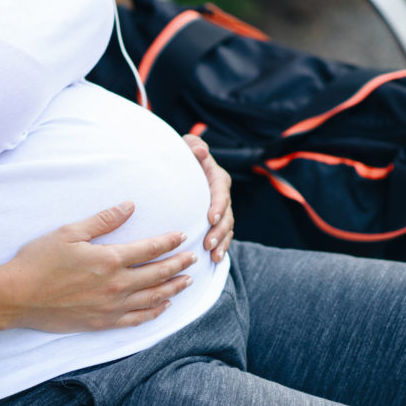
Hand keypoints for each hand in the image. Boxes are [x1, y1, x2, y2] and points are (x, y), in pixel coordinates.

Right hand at [1, 202, 195, 332]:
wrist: (17, 297)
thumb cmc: (39, 261)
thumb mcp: (69, 231)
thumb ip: (103, 220)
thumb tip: (129, 205)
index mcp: (109, 259)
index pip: (149, 248)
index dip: (169, 241)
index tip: (182, 236)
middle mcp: (116, 285)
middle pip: (158, 274)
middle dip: (179, 264)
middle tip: (193, 258)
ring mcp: (111, 307)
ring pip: (153, 298)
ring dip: (173, 288)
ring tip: (187, 282)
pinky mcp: (102, 323)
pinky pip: (137, 319)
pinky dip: (154, 313)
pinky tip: (164, 307)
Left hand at [183, 134, 233, 261]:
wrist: (179, 171)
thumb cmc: (181, 156)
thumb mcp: (186, 146)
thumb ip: (193, 146)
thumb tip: (201, 152)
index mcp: (216, 176)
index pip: (221, 190)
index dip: (218, 205)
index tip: (210, 218)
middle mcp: (222, 194)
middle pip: (227, 213)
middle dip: (219, 230)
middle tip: (208, 243)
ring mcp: (221, 209)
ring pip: (227, 227)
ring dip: (221, 242)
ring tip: (212, 255)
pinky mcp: (217, 221)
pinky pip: (224, 236)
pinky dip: (221, 247)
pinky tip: (214, 260)